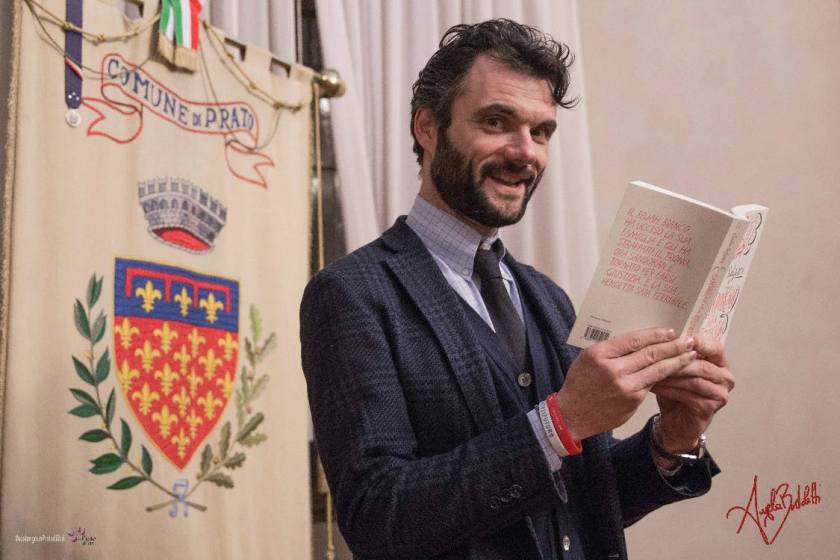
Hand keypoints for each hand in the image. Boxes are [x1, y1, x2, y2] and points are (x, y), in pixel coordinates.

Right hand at [555, 328, 696, 440]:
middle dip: (673, 346)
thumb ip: (610, 349)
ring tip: (690, 354)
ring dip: (677, 361)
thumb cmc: (579, 383)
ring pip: (657, 370)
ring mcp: (625, 386)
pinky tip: (675, 372)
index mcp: (599, 354)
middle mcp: (613, 369)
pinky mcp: (633, 400)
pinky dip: (665, 376)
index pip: (634, 340)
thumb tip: (639, 340)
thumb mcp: (587, 358)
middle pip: (650, 354)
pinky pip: (652, 384)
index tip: (670, 331)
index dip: (655, 335)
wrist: (571, 414)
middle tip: (688, 340)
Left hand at [651, 335, 734, 451]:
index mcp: (720, 364)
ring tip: (650, 371)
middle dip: (678, 360)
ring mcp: (720, 395)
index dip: (700, 343)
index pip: (715, 348)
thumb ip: (676, 354)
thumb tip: (663, 336)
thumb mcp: (676, 369)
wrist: (675, 422)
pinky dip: (669, 389)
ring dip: (671, 375)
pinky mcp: (710, 408)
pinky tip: (654, 386)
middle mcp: (725, 378)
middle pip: (703, 365)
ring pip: (694, 380)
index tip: (682, 338)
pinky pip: (688, 395)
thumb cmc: (676, 392)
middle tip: (655, 356)